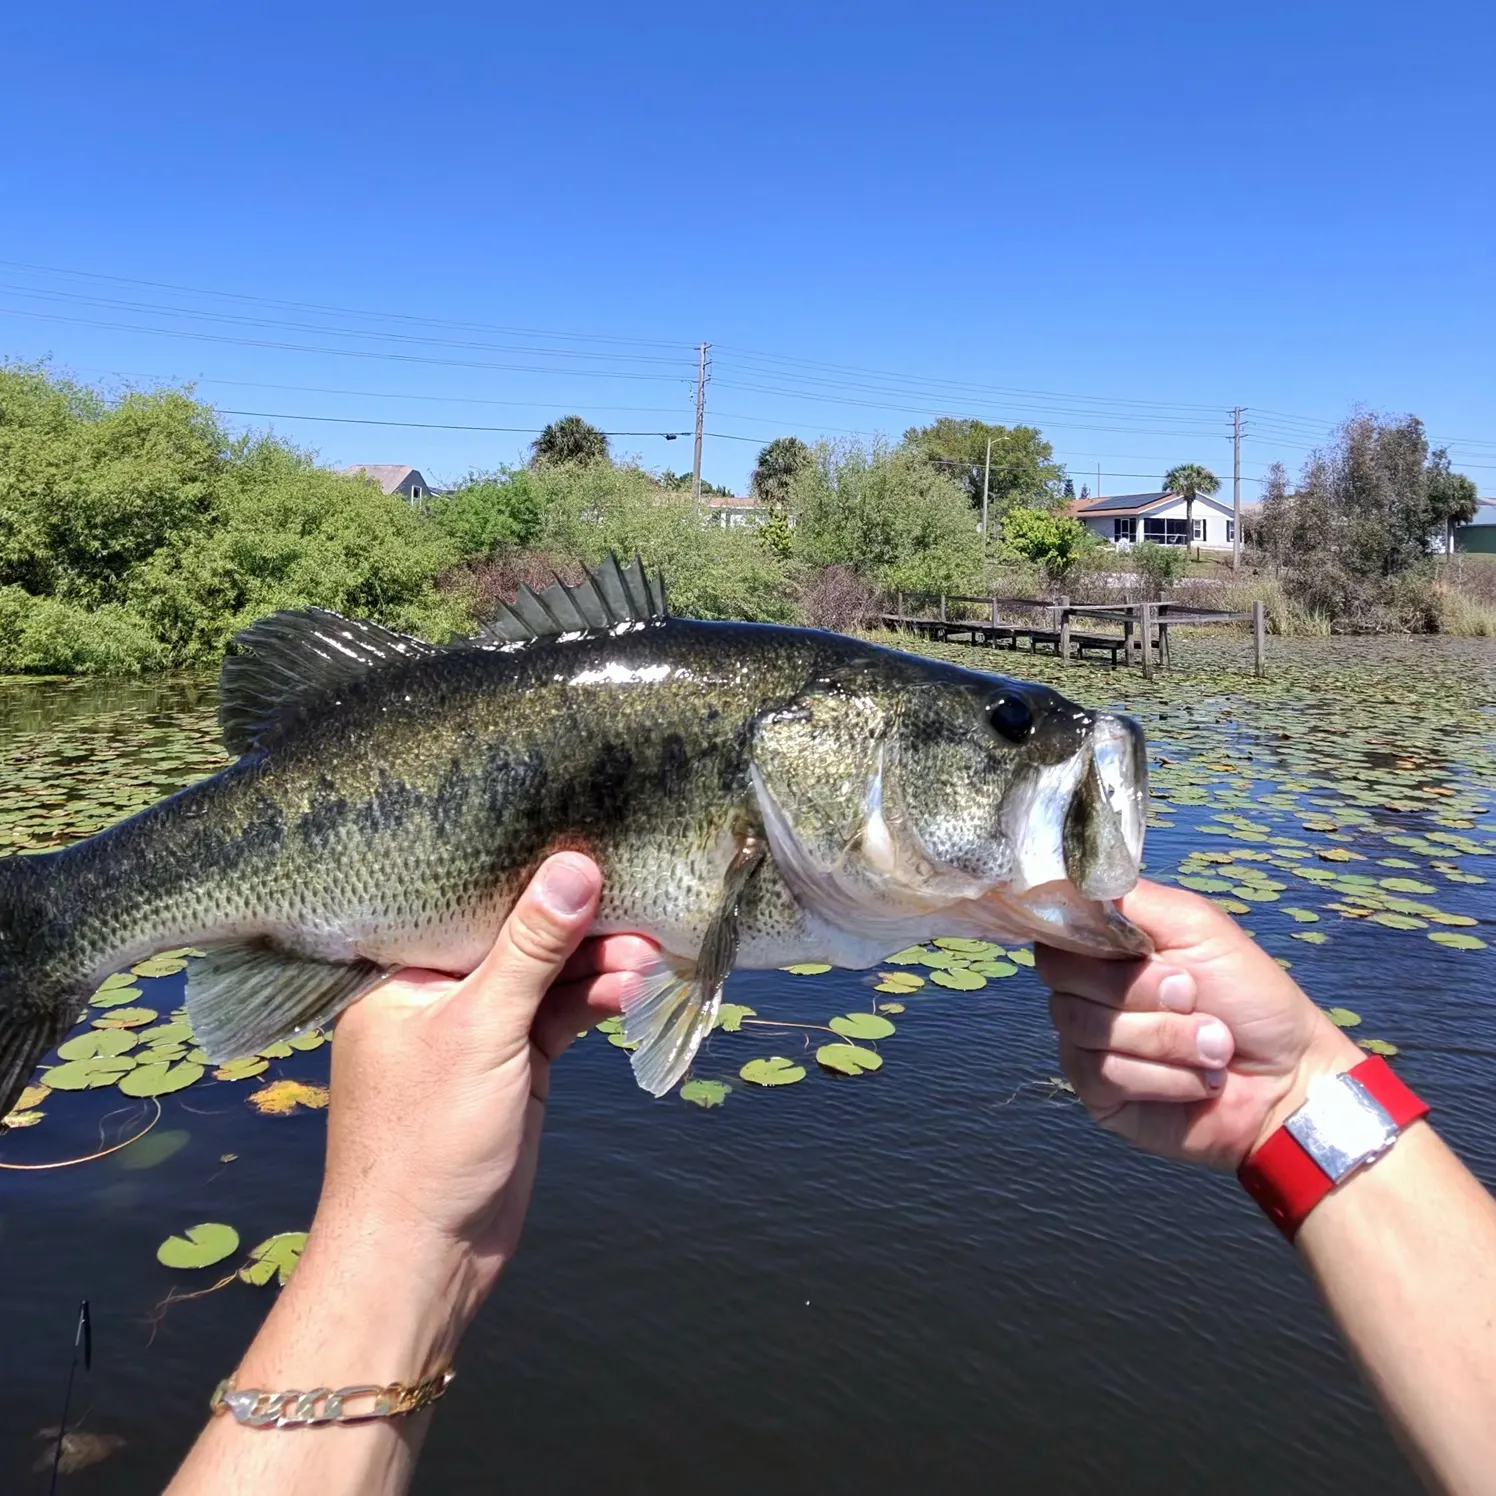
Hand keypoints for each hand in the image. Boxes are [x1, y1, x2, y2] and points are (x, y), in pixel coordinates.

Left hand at [309, 853, 656, 1330]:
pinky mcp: (511, 1069)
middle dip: (577, 928)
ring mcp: (476, 1033)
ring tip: (648, 955)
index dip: (526, 874)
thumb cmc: (427, 1139)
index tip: (587, 842)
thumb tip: (574, 866)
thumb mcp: (483, 1029)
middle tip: (637, 908)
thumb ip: (531, 948)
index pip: (468, 903)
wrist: (423, 1258)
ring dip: (595, 968)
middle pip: (515, 939)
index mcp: (400, 973)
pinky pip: (556, 1019)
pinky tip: (631, 989)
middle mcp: (436, 995)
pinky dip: (592, 1004)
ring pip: (543, 981)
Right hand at [1038, 880, 1361, 1169]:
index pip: (1056, 929)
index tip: (1137, 948)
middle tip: (1193, 996)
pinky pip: (1104, 1073)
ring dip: (1165, 1037)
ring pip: (1084, 1026)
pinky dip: (1164, 1076)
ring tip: (1215, 1047)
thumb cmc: (1251, 997)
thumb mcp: (1197, 925)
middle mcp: (1089, 991)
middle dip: (1138, 988)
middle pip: (1063, 976)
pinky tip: (1198, 1081)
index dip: (1084, 936)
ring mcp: (1088, 1042)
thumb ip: (1132, 899)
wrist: (1289, 1079)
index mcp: (1109, 947)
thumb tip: (1072, 880)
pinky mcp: (1098, 1092)